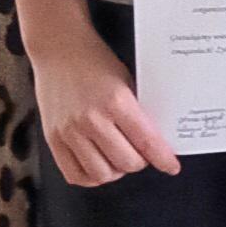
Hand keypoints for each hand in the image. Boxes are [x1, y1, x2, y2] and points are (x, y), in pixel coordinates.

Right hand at [32, 25, 180, 185]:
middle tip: (143, 154)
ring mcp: (70, 132)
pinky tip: (100, 165)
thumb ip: (137, 110)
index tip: (172, 166)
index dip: (162, 158)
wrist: (59, 49)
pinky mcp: (53, 140)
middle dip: (140, 162)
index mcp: (116, 101)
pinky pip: (75, 174)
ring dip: (116, 171)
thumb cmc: (95, 61)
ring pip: (101, 174)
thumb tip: (154, 139)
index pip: (146, 140)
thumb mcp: (125, 80)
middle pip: (126, 162)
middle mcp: (91, 120)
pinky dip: (92, 177)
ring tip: (120, 159)